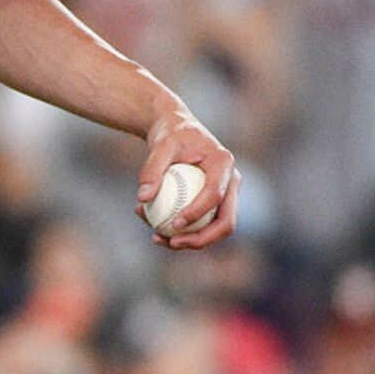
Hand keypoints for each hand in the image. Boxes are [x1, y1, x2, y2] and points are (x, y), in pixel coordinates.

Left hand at [136, 106, 239, 250]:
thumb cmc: (170, 135)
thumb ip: (151, 169)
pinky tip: (155, 232)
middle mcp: (231, 182)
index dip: (197, 213)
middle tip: (172, 243)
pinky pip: (202, 226)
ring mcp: (226, 195)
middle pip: (226, 222)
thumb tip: (143, 198)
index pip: (215, 194)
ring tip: (157, 238)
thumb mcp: (159, 145)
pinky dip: (182, 233)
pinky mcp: (215, 204)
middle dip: (201, 239)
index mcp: (224, 163)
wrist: (177, 130)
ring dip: (190, 241)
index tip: (173, 224)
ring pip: (215, 230)